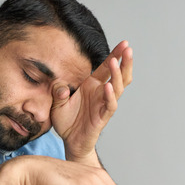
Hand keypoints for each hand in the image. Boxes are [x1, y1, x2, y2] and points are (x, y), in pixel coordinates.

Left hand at [50, 41, 133, 163]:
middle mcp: (100, 93)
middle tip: (128, 48)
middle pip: (118, 75)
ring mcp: (103, 104)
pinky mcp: (102, 117)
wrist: (69, 141)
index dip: (115, 55)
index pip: (106, 67)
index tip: (124, 43)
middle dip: (124, 62)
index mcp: (91, 85)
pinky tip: (107, 86)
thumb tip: (60, 87)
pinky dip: (109, 95)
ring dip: (117, 75)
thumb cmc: (66, 121)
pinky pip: (110, 105)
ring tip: (116, 62)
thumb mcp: (56, 103)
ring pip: (117, 87)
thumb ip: (57, 93)